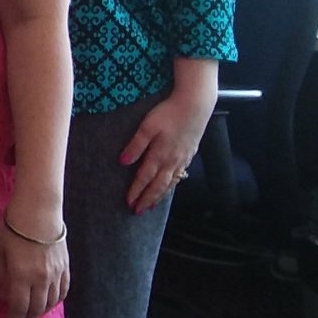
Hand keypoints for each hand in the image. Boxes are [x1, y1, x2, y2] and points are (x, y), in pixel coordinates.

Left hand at [0, 219, 70, 317]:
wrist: (38, 210)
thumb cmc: (12, 228)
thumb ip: (0, 277)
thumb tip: (4, 297)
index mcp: (21, 277)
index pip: (18, 309)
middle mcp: (41, 280)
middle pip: (36, 310)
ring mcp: (56, 274)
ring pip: (51, 303)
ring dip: (40, 312)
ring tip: (31, 315)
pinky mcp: (66, 267)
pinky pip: (62, 292)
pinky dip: (55, 301)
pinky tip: (48, 302)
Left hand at [121, 79, 216, 214]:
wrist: (195, 105)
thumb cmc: (168, 113)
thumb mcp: (147, 126)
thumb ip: (136, 145)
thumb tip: (123, 162)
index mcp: (160, 155)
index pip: (145, 178)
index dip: (136, 191)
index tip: (129, 203)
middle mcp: (172, 161)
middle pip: (158, 185)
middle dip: (147, 199)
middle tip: (138, 211)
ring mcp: (183, 159)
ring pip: (170, 183)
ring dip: (160, 195)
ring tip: (151, 205)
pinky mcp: (189, 154)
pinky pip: (179, 175)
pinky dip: (172, 185)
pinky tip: (169, 187)